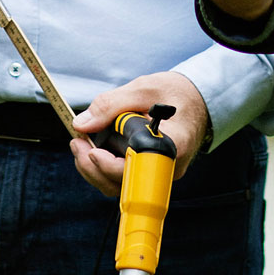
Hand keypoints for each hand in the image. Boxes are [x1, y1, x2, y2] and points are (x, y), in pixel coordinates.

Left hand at [68, 72, 210, 199]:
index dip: (112, 166)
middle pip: (126, 184)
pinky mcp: (151, 172)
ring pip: (122, 186)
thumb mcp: (143, 88)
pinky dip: (103, 168)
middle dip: (94, 168)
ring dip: (94, 170)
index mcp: (173, 144)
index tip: (94, 152)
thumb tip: (82, 124)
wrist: (198, 100)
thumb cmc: (176, 93)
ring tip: (79, 144)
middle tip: (76, 143)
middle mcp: (168, 166)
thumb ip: (111, 104)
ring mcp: (160, 173)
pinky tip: (92, 149)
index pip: (139, 167)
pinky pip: (125, 179)